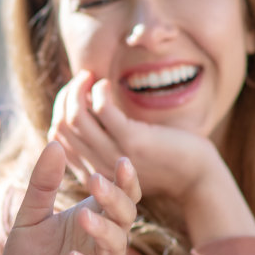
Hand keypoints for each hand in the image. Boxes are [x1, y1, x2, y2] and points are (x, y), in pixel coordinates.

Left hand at [0, 139, 138, 254]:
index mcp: (92, 219)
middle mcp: (104, 243)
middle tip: (96, 182)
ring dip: (102, 230)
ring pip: (116, 245)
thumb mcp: (29, 221)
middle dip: (114, 198)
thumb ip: (41, 187)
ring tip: (83, 217)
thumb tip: (55, 144)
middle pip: (124, 215)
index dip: (124, 180)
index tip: (120, 160)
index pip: (118, 195)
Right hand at [50, 72, 254, 243]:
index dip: (59, 110)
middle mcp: (97, 168)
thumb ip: (103, 141)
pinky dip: (99, 91)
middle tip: (81, 79)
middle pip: (62, 125)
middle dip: (66, 95)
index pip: (57, 139)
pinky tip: (107, 84)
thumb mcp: (125, 154)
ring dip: (78, 89)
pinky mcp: (132, 141)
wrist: (197, 178)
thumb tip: (86, 109)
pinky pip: (102, 109)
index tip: (74, 94)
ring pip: (75, 116)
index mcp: (91, 172)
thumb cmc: (164, 161)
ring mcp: (113, 155)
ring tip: (89, 76)